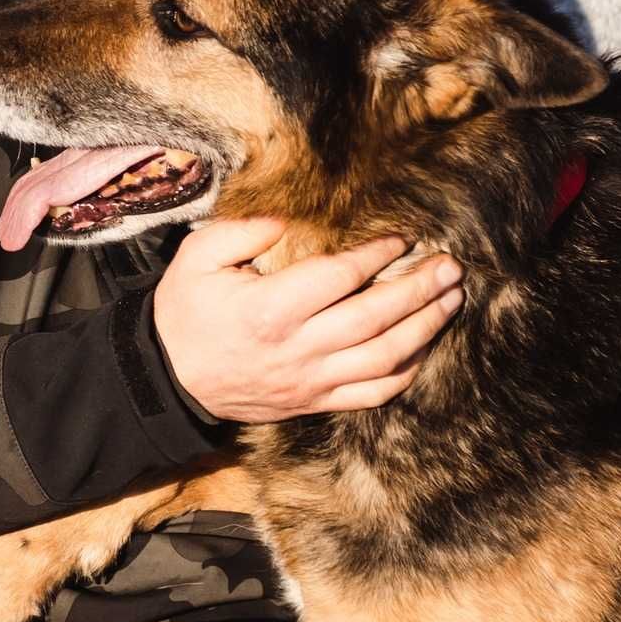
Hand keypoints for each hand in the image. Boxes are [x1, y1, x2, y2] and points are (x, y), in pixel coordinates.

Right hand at [153, 218, 463, 420]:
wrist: (169, 380)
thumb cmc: (185, 313)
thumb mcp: (197, 258)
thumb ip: (243, 230)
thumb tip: (289, 218)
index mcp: (270, 309)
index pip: (340, 278)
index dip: (377, 255)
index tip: (403, 238)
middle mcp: (298, 349)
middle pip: (375, 319)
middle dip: (420, 290)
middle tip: (451, 266)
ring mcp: (310, 381)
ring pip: (384, 359)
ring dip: (425, 328)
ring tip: (451, 299)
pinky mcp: (314, 403)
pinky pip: (372, 395)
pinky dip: (406, 373)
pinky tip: (424, 347)